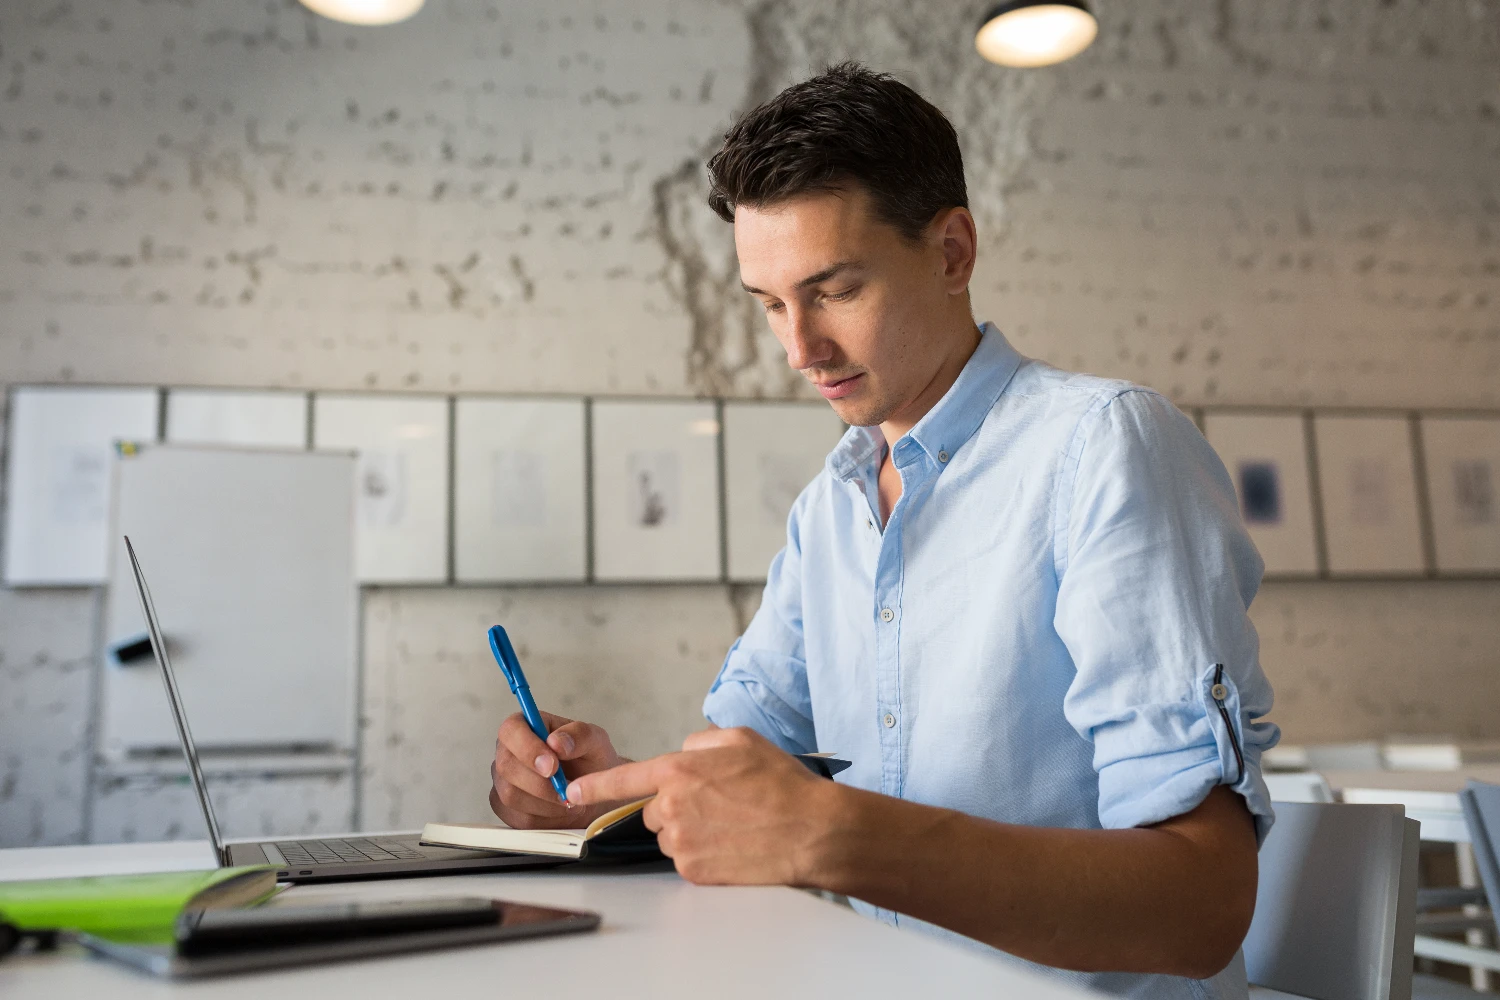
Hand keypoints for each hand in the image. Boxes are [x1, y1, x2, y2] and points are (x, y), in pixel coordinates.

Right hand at [490, 711, 625, 829]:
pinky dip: (545, 817)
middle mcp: (508, 753)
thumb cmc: (590, 761)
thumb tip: (555, 742)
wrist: (593, 793)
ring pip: (511, 795)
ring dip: (546, 802)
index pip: (511, 730)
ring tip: (570, 798)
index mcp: (525, 727)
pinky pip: (518, 818)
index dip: (528, 748)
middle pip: (507, 766)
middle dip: (540, 782)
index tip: (552, 765)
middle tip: (567, 788)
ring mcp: (504, 782)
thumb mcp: (595, 741)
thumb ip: (579, 734)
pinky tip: (560, 809)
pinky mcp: (507, 809)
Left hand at [566, 726, 835, 885]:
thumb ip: (701, 742)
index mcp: (679, 771)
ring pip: (670, 835)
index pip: (623, 778)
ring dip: (690, 830)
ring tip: (731, 824)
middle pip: (654, 809)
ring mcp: (681, 842)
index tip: (573, 790)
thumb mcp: (741, 740)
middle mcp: (672, 808)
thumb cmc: (782, 785)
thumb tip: (685, 752)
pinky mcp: (694, 871)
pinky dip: (703, 853)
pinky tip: (733, 844)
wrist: (811, 831)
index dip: (594, 785)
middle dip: (676, 807)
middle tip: (717, 804)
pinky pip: (686, 860)